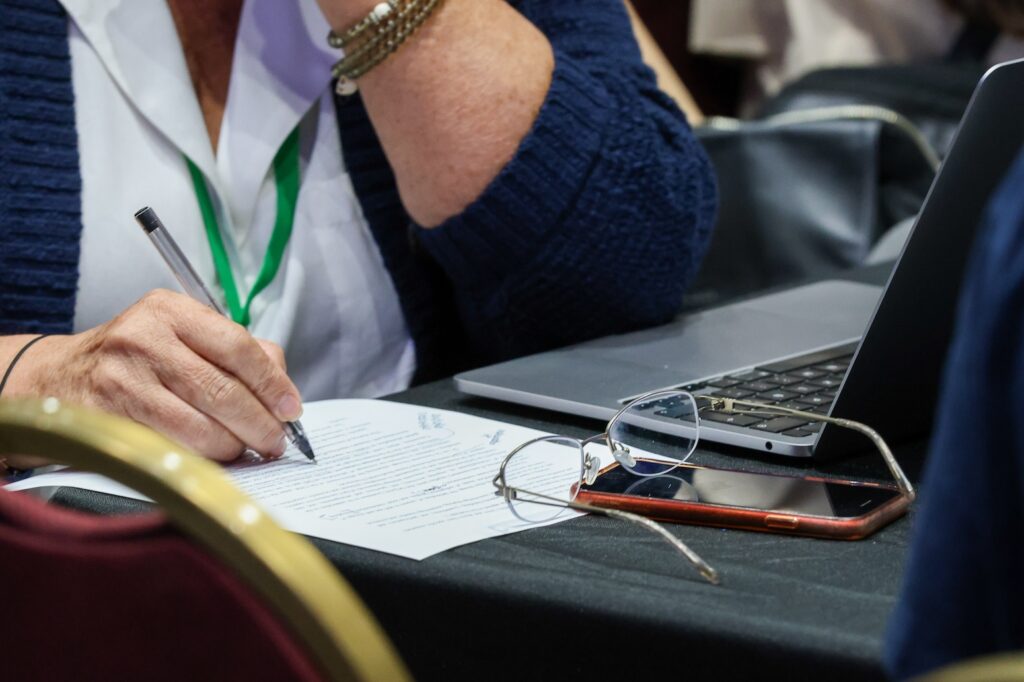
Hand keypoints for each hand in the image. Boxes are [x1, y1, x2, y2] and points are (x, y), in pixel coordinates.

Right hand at [4, 290, 302, 462]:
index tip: (291, 408)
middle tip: (276, 440)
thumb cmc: (134, 359)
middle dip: (260, 424)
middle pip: (223, 391)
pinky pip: (172, 449)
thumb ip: (235, 352)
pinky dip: (202, 459)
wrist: (55, 379)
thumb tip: (282, 388)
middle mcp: (144, 339)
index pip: (238, 346)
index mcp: (170, 311)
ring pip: (201, 427)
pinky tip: (212, 457)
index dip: (272, 383)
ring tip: (244, 449)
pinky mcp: (108, 421)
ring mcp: (122, 381)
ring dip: (233, 446)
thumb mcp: (179, 335)